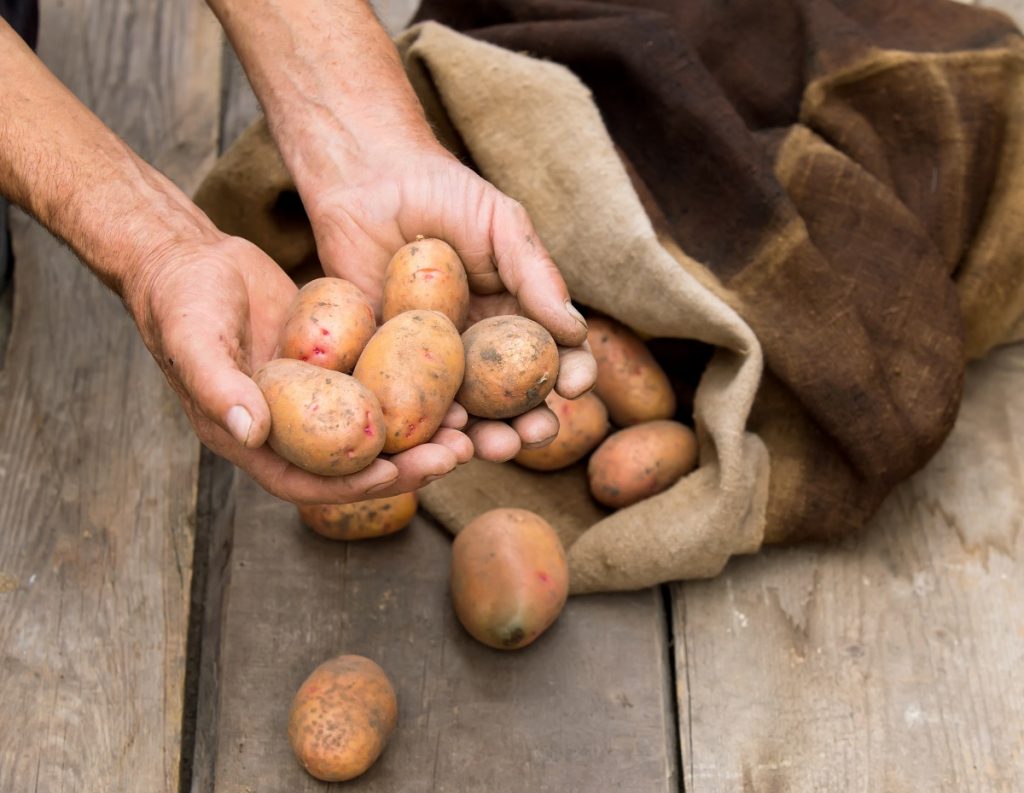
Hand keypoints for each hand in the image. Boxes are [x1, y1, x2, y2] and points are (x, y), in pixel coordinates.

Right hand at [125, 232, 470, 502]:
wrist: (189, 257)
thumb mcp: (193, 338)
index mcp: (251, 438)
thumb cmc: (179, 298)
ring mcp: (315, 398)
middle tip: (457, 453)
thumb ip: (216, 386)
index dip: (353, 484)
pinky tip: (453, 382)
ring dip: (421, 434)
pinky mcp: (335, 365)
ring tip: (468, 428)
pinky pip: (378, 385)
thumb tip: (250, 432)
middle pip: (354, 462)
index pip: (307, 480)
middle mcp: (288, 426)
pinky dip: (413, 389)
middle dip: (407, 465)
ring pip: (375, 428)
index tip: (396, 473)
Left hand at [304, 141, 596, 461]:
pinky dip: (427, 427)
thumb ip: (537, 276)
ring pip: (463, 414)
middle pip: (510, 401)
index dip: (571, 376)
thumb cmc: (442, 192)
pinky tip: (440, 434)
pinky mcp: (386, 365)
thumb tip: (575, 331)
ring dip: (482, 438)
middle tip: (533, 435)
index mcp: (514, 317)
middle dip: (528, 425)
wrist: (366, 177)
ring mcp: (433, 361)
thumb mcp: (502, 225)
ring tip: (490, 447)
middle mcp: (478, 347)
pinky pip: (409, 404)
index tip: (577, 387)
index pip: (552, 357)